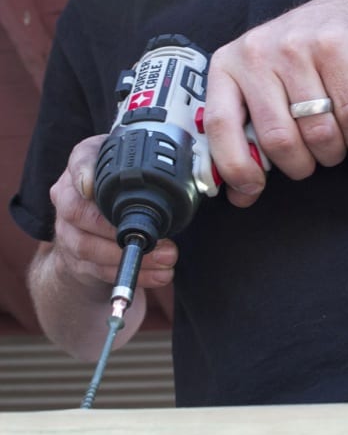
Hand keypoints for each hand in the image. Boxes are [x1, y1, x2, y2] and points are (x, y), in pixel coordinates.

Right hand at [49, 135, 177, 289]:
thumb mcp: (132, 172)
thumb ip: (150, 167)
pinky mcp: (75, 260)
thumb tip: (194, 174)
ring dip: (130, 257)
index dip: (85, 171)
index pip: (80, 159)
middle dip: (120, 230)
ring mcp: (67, 230)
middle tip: (161, 239)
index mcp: (84, 165)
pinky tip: (158, 275)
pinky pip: (99, 270)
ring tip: (167, 259)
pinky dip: (132, 275)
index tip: (93, 185)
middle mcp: (68, 196)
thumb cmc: (120, 194)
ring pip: (88, 246)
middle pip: (79, 212)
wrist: (90, 231)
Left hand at [203, 0, 347, 206]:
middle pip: (277, 139)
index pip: (219, 125)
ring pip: (317, 132)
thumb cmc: (297, 62)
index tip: (252, 187)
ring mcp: (296, 47)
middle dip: (299, 164)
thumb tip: (239, 194)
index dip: (235, 165)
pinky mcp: (335, 47)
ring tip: (333, 142)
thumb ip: (245, 136)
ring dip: (331, 152)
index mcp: (227, 66)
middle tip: (309, 161)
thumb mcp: (259, 88)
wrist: (346, 16)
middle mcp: (256, 53)